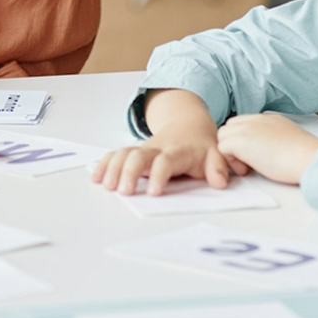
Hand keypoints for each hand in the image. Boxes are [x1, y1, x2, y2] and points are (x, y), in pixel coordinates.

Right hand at [92, 89, 242, 195]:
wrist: (188, 124)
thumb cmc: (200, 145)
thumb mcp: (215, 153)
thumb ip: (218, 167)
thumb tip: (220, 182)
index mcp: (177, 151)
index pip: (165, 161)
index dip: (158, 175)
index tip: (153, 192)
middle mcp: (156, 149)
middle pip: (138, 155)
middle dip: (129, 172)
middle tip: (124, 192)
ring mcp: (143, 149)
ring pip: (123, 153)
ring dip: (113, 168)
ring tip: (106, 186)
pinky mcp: (133, 152)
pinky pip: (116, 154)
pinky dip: (104, 164)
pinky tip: (96, 177)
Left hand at [216, 115, 317, 185]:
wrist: (307, 156)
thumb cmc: (304, 156)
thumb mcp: (287, 141)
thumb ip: (273, 140)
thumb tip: (268, 152)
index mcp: (268, 119)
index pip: (244, 123)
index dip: (244, 140)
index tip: (253, 155)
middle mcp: (256, 119)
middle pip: (230, 127)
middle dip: (234, 144)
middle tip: (248, 163)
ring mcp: (246, 128)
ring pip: (223, 136)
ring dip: (231, 153)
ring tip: (248, 167)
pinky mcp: (239, 141)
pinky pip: (222, 148)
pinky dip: (230, 161)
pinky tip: (247, 169)